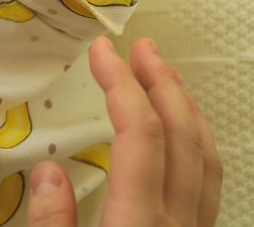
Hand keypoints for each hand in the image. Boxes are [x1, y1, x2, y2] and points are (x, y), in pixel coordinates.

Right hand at [27, 36, 221, 226]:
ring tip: (167, 74)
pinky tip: (181, 131)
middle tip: (141, 47)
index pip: (139, 136)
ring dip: (185, 107)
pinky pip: (208, 181)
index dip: (121, 83)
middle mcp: (175, 226)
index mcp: (137, 225)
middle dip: (160, 82)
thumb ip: (51, 225)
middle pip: (180, 136)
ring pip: (204, 158)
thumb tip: (48, 173)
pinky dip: (197, 141)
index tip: (101, 50)